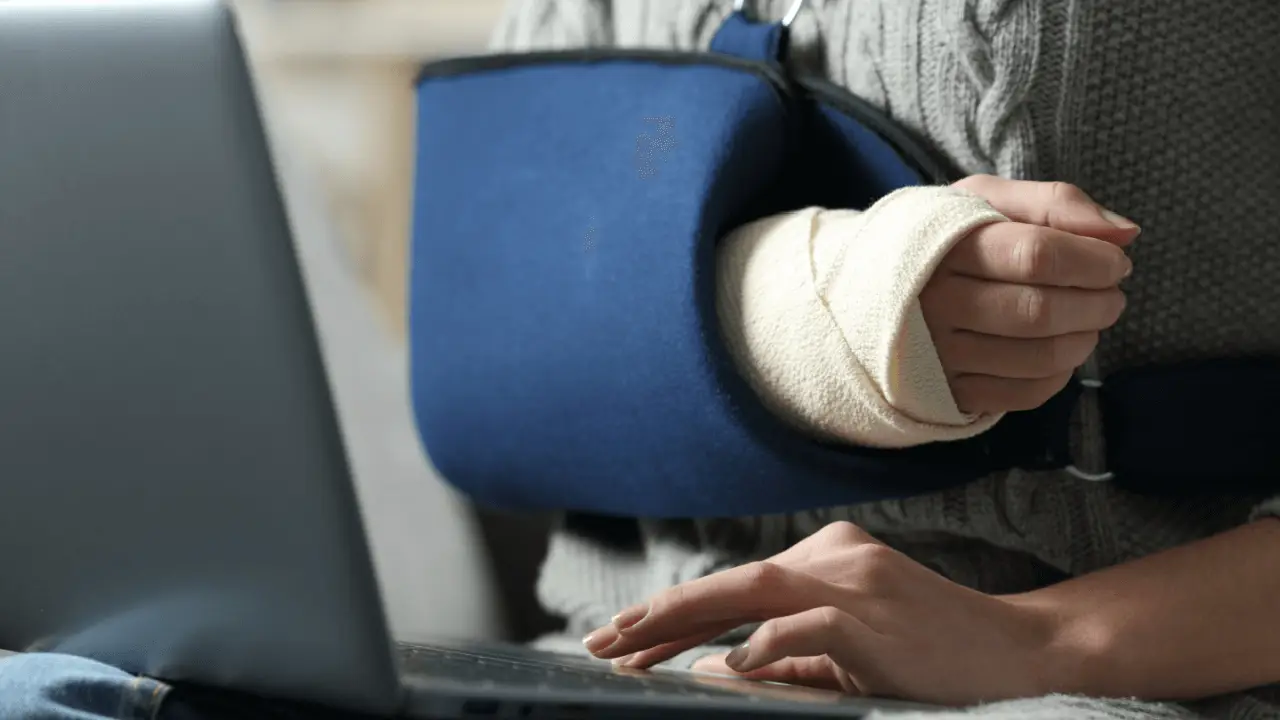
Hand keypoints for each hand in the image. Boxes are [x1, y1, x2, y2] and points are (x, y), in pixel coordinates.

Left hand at [582, 522, 1063, 705]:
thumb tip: (712, 672)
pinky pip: (807, 625)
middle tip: (600, 642)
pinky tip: (727, 668)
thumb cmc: (928, 655)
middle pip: (730, 582)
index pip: (733, 587)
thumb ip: (782, 662)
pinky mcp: (875, 612)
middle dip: (659, 615)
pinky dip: (764, 645)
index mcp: (823, 558)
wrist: (1019, 653)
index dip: (672, 614)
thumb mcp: (845, 656)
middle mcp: (832, 556)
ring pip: (752, 592)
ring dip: (686, 622)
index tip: (621, 640)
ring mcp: (854, 579)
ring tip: (633, 650)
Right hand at [925, 176, 1140, 413]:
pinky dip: (1060, 374)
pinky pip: (1024, 394)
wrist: (870, 288)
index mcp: (945, 246)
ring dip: (1085, 338)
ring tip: (1092, 319)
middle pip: (1040, 310)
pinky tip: (1061, 349)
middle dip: (1097, 302)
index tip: (1116, 261)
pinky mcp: (949, 391)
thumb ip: (1055, 202)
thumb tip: (1126, 234)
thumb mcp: (985, 200)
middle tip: (1113, 293)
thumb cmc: (945, 238)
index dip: (1092, 261)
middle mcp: (935, 304)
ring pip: (1038, 356)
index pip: (1037, 255)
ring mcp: (939, 354)